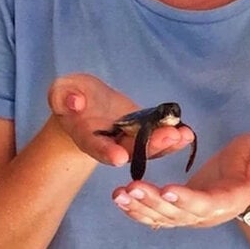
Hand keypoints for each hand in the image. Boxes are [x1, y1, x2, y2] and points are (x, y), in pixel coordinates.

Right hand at [47, 73, 194, 167]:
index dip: (106, 152)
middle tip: (169, 137)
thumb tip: (75, 102)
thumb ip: (64, 96)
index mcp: (84, 136)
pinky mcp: (140, 134)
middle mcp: (107, 144)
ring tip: (185, 135)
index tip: (120, 157)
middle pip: (128, 150)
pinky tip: (187, 133)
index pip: (94, 145)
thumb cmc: (71, 95)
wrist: (84, 103)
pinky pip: (156, 139)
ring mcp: (125, 141)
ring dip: (166, 143)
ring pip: (146, 148)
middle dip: (149, 146)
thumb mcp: (62, 91)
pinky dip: (172, 138)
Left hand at [110, 133, 249, 228]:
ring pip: (164, 217)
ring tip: (119, 194)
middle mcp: (209, 214)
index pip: (207, 204)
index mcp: (230, 199)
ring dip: (140, 207)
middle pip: (178, 214)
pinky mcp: (181, 210)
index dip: (187, 200)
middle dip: (153, 202)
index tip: (168, 189)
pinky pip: (157, 215)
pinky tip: (121, 199)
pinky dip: (137, 209)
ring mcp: (193, 215)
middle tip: (132, 188)